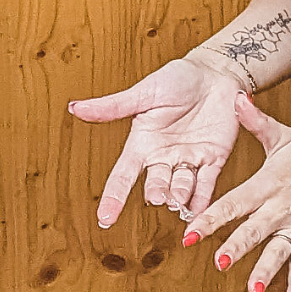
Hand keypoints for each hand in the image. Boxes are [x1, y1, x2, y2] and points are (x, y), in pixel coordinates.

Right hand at [69, 53, 245, 227]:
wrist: (215, 72)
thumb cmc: (177, 78)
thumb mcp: (144, 93)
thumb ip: (113, 106)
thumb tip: (75, 108)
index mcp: (143, 143)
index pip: (124, 175)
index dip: (114, 197)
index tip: (104, 219)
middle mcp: (164, 156)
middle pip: (156, 183)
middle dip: (156, 192)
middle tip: (156, 197)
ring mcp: (189, 159)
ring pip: (181, 186)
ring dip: (179, 196)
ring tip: (177, 199)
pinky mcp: (214, 159)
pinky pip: (207, 184)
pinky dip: (203, 199)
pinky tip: (200, 212)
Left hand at [184, 93, 290, 291]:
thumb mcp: (283, 135)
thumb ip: (255, 121)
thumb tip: (235, 98)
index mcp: (269, 184)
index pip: (235, 203)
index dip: (211, 217)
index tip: (190, 233)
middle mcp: (282, 208)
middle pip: (256, 230)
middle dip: (237, 247)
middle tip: (218, 263)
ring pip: (279, 253)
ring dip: (266, 271)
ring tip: (252, 290)